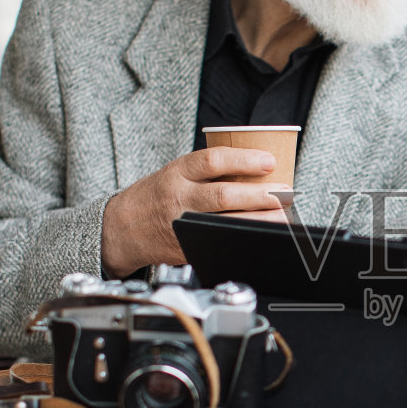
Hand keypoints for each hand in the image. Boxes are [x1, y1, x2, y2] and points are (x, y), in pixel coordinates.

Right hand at [101, 147, 284, 274]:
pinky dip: (242, 239)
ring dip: (258, 219)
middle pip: (224, 195)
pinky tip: (260, 236)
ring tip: (282, 215)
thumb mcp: (176, 173)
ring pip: (225, 221)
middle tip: (284, 193)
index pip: (213, 161)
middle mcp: (179, 197)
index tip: (269, 161)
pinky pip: (218, 242)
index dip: (244, 160)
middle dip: (259, 195)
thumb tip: (257, 171)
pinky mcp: (187, 247)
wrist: (122, 227)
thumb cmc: (156, 195)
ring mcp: (183, 224)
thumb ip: (208, 171)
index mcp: (177, 173)